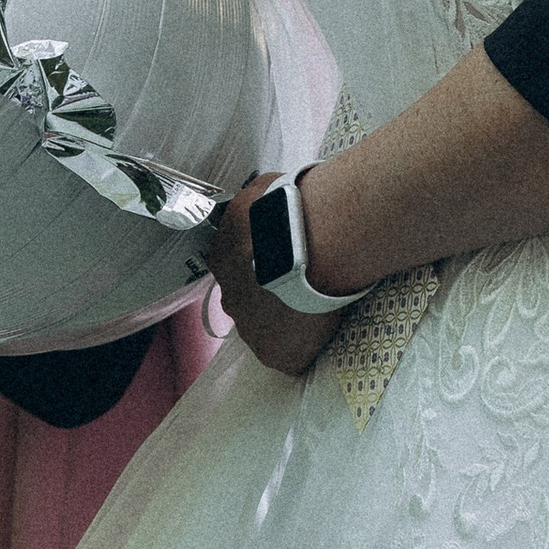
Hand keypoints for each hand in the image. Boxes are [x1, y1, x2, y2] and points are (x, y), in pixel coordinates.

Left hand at [204, 180, 349, 377]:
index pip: (238, 268)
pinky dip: (307, 345)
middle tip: (304, 281)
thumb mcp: (260, 192)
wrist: (306, 241)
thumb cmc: (285, 206)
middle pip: (250, 302)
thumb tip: (265, 198)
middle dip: (273, 294)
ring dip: (289, 319)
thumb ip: (258, 205)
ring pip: (269, 329)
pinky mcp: (278, 354)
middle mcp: (230, 298)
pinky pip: (293, 356)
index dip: (263, 265)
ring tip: (321, 303)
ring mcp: (251, 331)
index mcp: (222, 259)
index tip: (285, 259)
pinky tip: (327, 327)